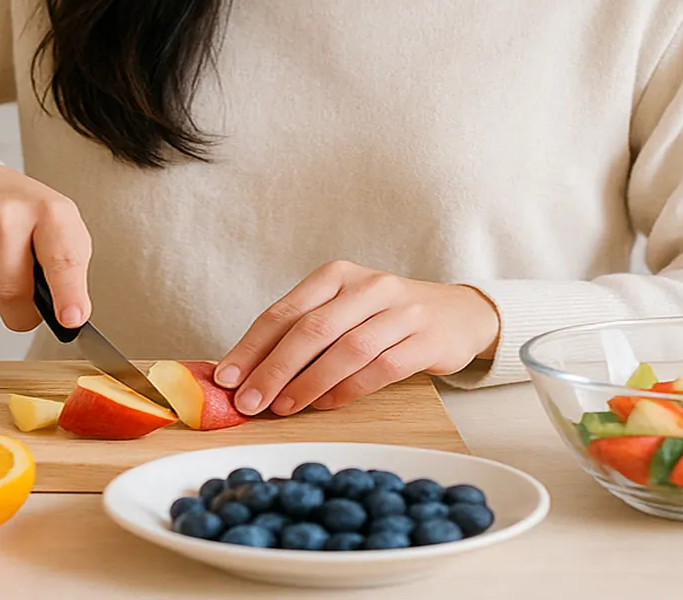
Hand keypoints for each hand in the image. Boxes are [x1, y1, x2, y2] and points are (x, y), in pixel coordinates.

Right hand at [0, 154, 92, 333]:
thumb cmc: (18, 207)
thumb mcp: (58, 223)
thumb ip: (68, 266)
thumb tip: (71, 315)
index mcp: (49, 210)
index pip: (63, 258)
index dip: (68, 293)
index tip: (71, 318)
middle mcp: (8, 214)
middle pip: (12, 293)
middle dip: (21, 313)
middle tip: (26, 303)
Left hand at [212, 261, 500, 415]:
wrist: (456, 314)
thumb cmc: (383, 318)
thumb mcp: (342, 312)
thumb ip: (302, 335)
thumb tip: (245, 374)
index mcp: (337, 275)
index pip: (285, 312)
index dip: (252, 347)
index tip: (227, 377)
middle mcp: (368, 286)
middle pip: (312, 329)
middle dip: (274, 369)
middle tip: (249, 402)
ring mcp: (400, 311)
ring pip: (346, 349)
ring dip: (309, 383)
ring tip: (283, 407)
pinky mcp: (425, 339)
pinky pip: (381, 367)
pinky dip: (348, 389)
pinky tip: (326, 405)